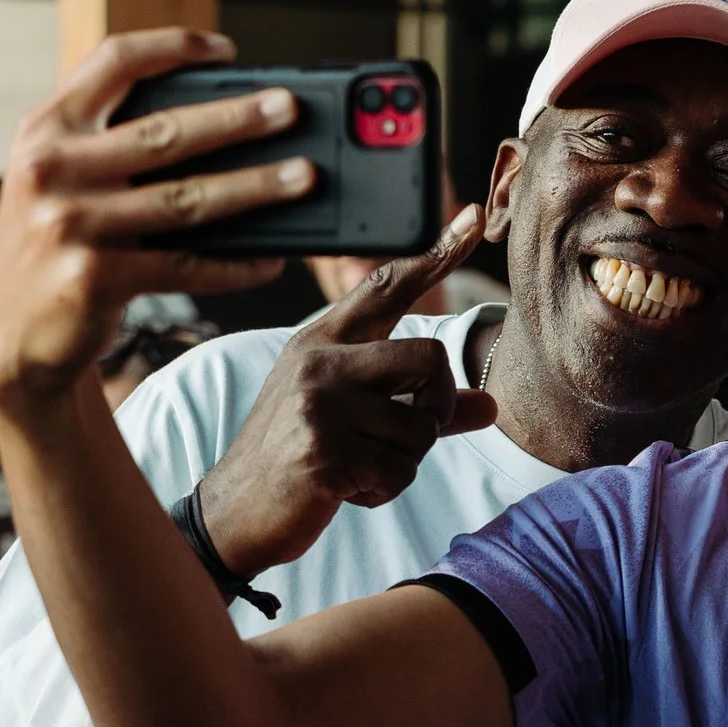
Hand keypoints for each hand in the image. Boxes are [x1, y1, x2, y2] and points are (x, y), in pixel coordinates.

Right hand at [0, 28, 311, 421]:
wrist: (11, 337)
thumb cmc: (52, 247)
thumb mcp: (56, 179)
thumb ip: (106, 141)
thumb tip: (216, 122)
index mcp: (45, 128)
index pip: (113, 62)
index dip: (174, 47)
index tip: (227, 50)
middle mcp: (52, 168)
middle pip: (165, 131)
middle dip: (238, 118)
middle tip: (289, 109)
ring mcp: (71, 223)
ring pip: (185, 200)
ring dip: (254, 188)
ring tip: (302, 178)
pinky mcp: (94, 278)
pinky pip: (184, 265)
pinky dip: (233, 264)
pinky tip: (270, 259)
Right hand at [199, 210, 499, 574]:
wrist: (236, 510)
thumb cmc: (298, 455)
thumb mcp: (350, 415)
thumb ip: (418, 404)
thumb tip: (491, 407)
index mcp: (322, 341)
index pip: (385, 287)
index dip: (434, 254)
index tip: (471, 216)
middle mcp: (319, 362)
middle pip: (430, 358)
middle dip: (437, 406)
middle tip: (406, 433)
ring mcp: (319, 406)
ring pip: (422, 429)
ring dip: (405, 461)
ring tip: (361, 466)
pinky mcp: (324, 452)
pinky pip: (400, 471)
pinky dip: (385, 489)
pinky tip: (348, 489)